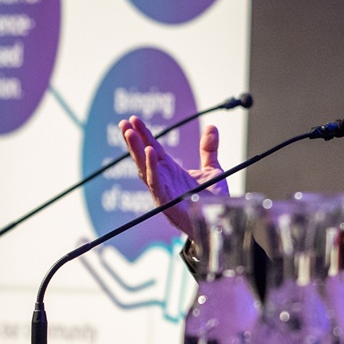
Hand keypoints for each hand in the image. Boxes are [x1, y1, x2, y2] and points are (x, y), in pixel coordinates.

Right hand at [118, 117, 227, 236]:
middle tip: (123, 123)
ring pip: (144, 169)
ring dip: (136, 151)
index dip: (143, 134)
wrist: (220, 223)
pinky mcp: (166, 202)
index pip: (152, 148)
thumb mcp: (213, 170)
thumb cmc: (213, 201)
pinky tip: (150, 152)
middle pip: (143, 157)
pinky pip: (156, 183)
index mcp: (170, 171)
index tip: (134, 119)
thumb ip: (209, 149)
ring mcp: (162, 191)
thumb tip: (211, 127)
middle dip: (132, 140)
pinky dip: (152, 168)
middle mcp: (163, 180)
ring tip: (129, 133)